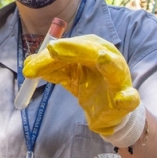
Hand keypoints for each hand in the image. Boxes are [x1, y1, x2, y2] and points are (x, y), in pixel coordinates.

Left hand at [23, 34, 141, 139]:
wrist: (109, 111)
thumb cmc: (89, 85)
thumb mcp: (67, 75)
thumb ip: (50, 68)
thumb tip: (27, 63)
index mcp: (92, 49)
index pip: (71, 46)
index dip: (50, 54)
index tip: (31, 65)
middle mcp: (108, 57)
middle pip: (90, 50)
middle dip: (71, 50)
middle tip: (52, 50)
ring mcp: (120, 77)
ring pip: (114, 68)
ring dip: (109, 63)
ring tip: (102, 59)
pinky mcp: (127, 98)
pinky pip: (129, 98)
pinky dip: (126, 98)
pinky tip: (121, 99)